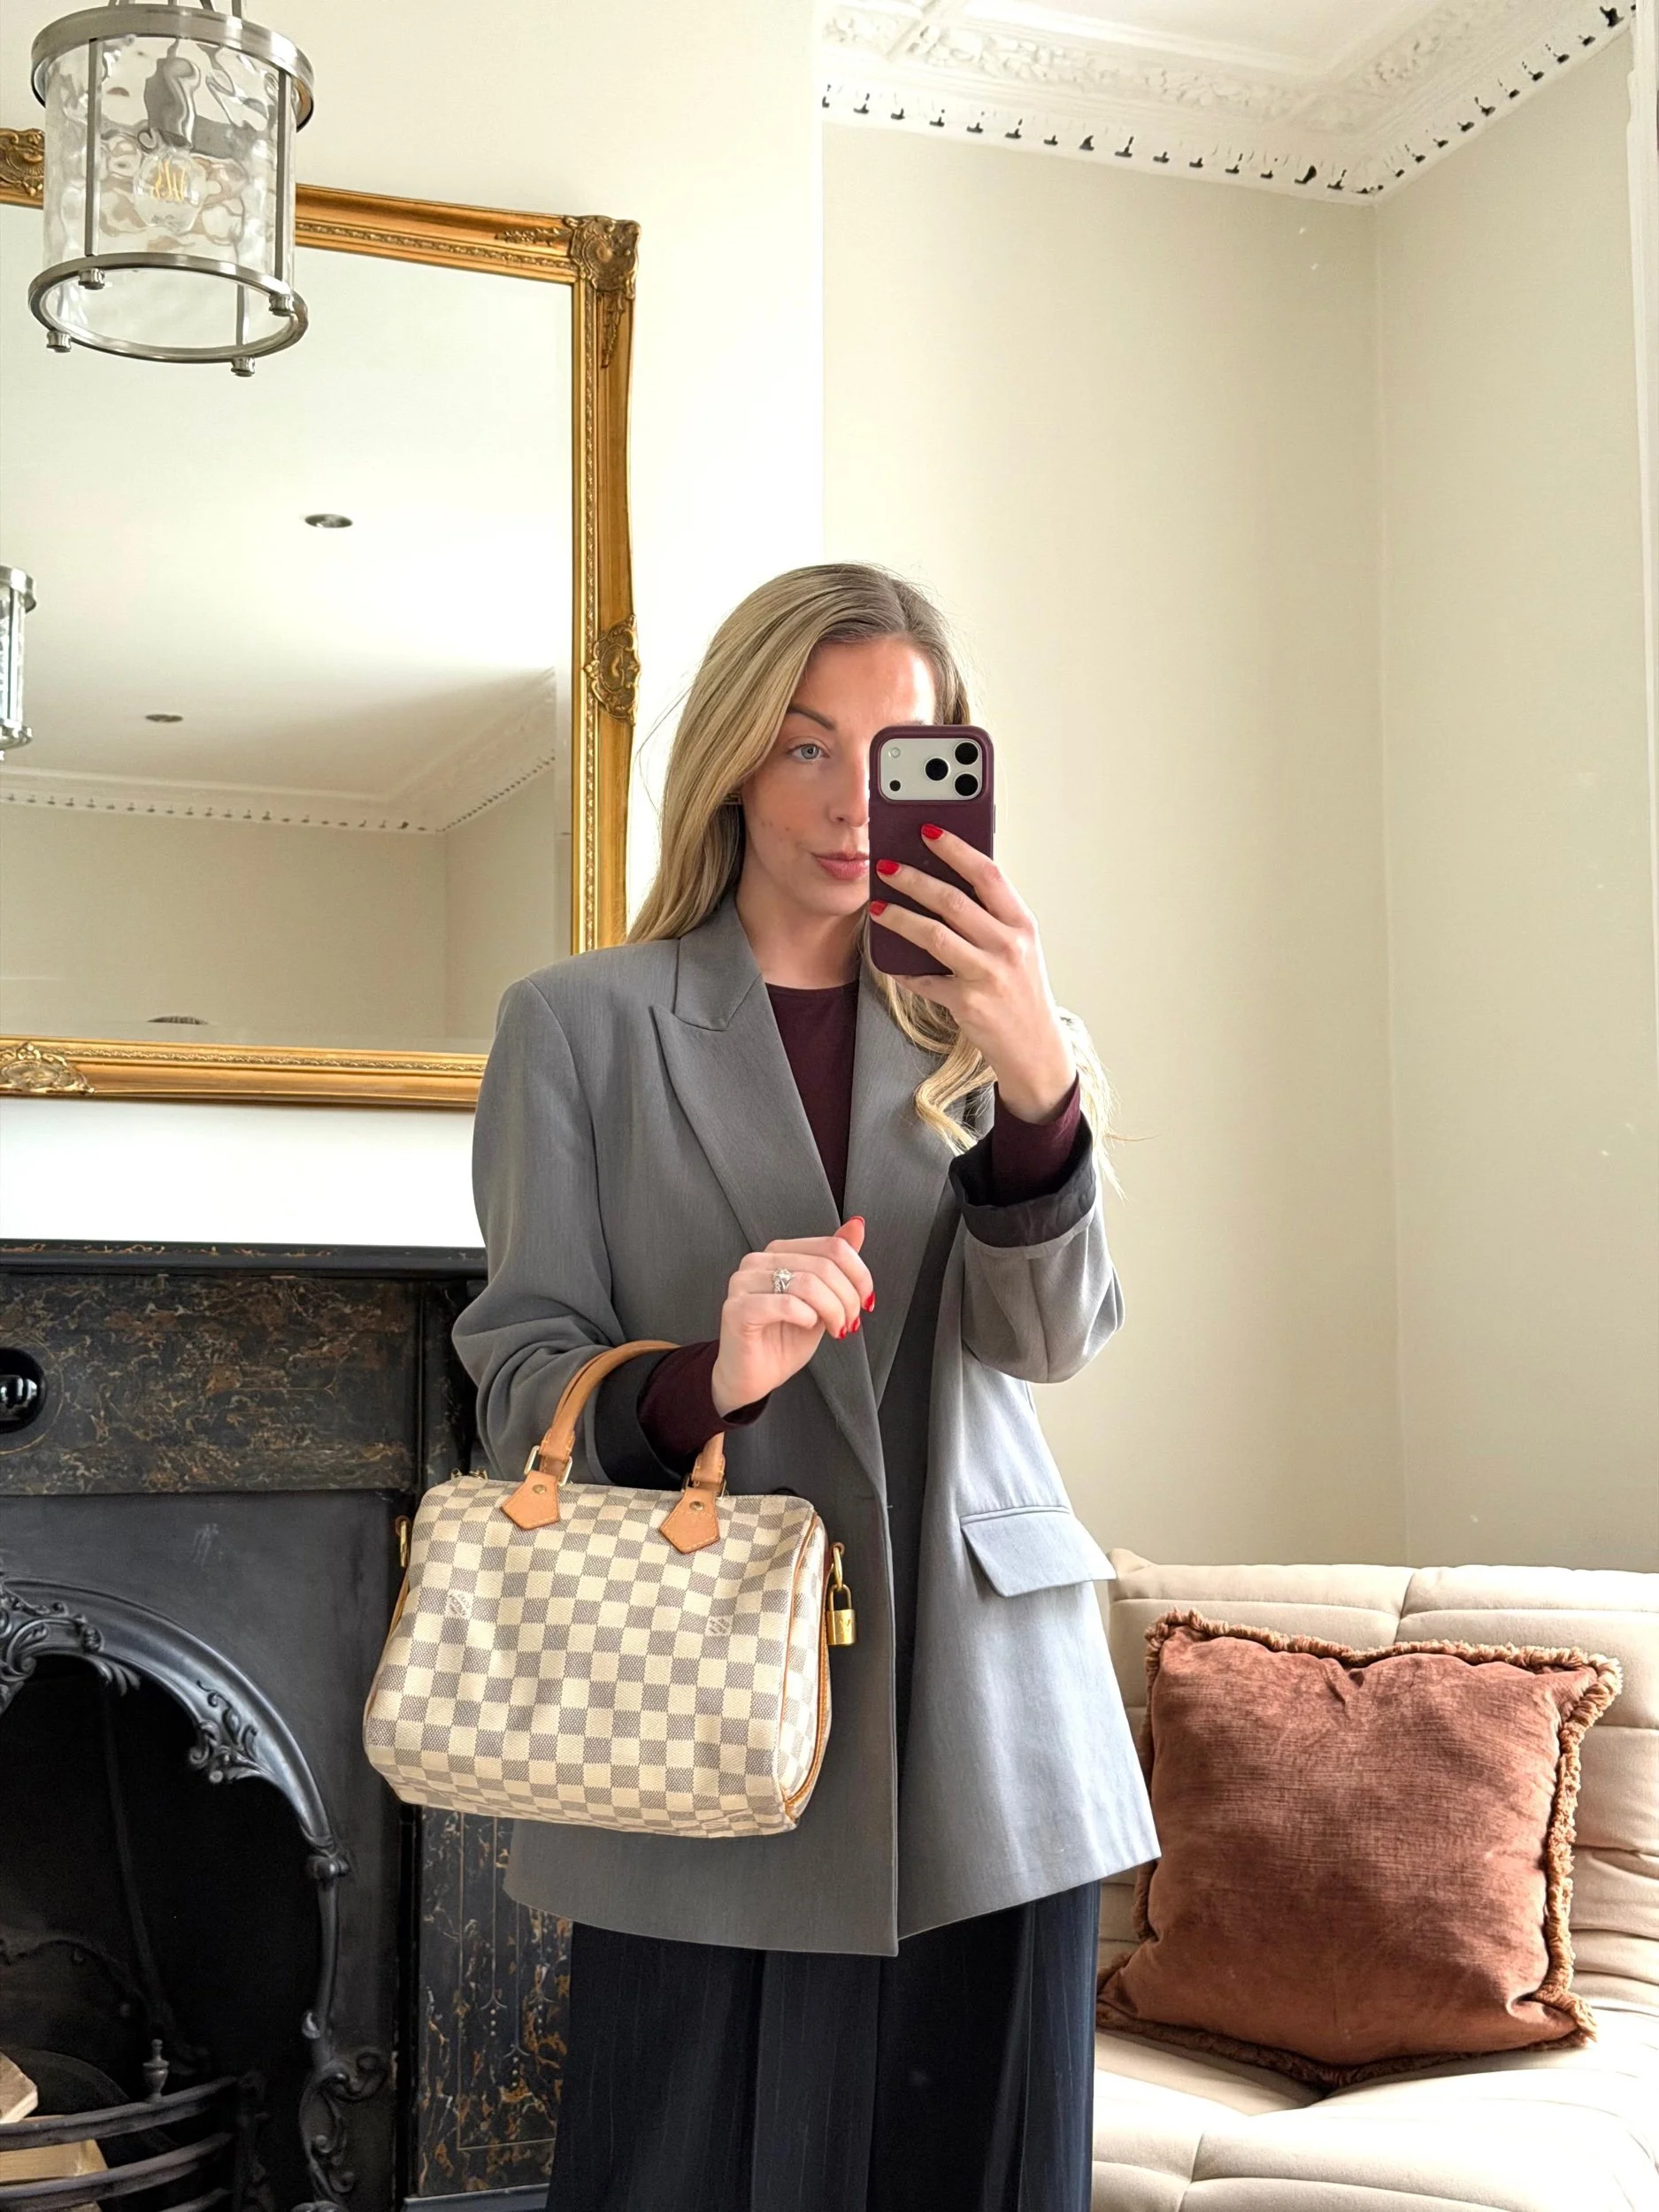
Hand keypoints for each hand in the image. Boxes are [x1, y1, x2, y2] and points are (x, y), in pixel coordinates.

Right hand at [709, 1217, 873, 1415]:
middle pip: (823, 1265)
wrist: (753, 1377)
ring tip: (836, 1329)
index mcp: (779, 1252)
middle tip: (851, 1322)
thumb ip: (836, 1263)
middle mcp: (758, 1261)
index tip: (866, 1300)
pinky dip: (807, 1317)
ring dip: (832, 1310)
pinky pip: (785, 1303)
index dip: (859, 1274)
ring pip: (808, 1283)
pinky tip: (808, 1326)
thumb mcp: (822, 1299)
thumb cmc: (783, 1340)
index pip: (831, 1246)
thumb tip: (856, 1226)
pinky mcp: (737, 1309)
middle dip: (848, 1298)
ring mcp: (744, 1283)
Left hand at [868, 827, 1074, 1121]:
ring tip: (876, 907)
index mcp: (1022, 924)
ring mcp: (988, 975)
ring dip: (898, 917)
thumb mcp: (1018, 948)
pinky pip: (924, 979)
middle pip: (952, 900)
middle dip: (913, 878)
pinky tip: (889, 960)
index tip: (928, 832)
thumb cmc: (1021, 991)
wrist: (1035, 1049)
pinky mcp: (968, 1003)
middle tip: (885, 865)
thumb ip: (990, 917)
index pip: (988, 874)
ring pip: (933, 934)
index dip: (956, 849)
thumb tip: (942, 883)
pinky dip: (903, 969)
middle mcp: (1008, 946)